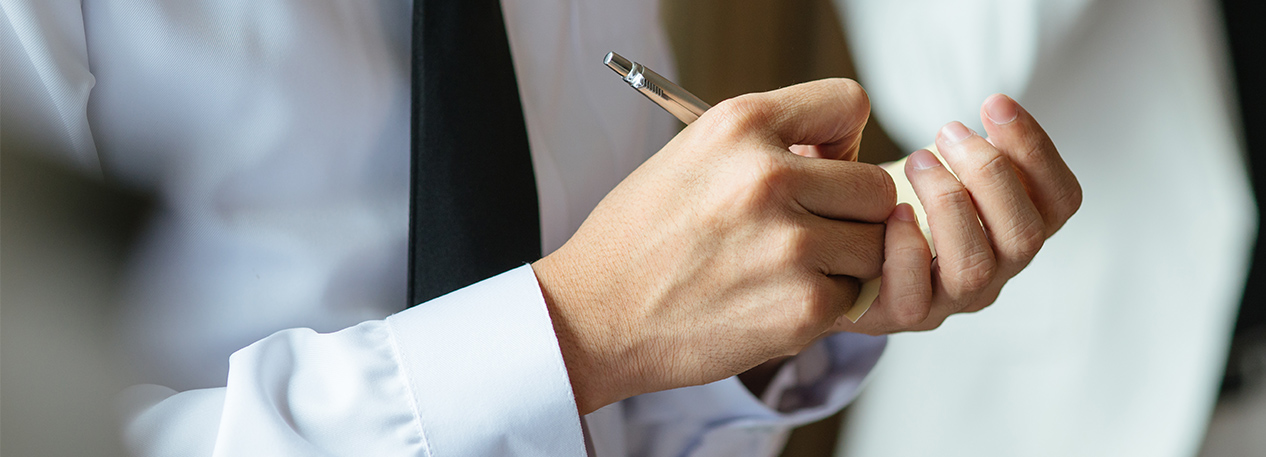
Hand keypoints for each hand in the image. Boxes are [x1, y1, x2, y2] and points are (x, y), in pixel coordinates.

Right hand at [532, 79, 894, 413]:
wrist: (595, 316)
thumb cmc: (638, 240)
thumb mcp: (692, 155)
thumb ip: (766, 143)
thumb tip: (836, 154)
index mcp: (739, 125)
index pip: (849, 104)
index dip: (842, 139)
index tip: (819, 165)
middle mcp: (767, 175)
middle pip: (875, 186)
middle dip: (850, 211)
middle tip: (809, 229)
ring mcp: (789, 243)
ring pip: (875, 244)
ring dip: (843, 261)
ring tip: (789, 267)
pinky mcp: (802, 304)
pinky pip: (853, 295)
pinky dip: (822, 304)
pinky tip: (771, 300)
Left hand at [833, 94, 1081, 334]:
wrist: (825, 260)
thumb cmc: (883, 202)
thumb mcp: (925, 166)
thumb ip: (961, 145)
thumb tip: (992, 105)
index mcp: (1009, 232)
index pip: (1060, 202)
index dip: (1038, 150)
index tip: (995, 103)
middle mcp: (990, 273)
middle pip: (1026, 236)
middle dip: (992, 173)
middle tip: (947, 131)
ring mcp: (945, 301)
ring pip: (976, 268)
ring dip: (950, 204)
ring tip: (916, 161)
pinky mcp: (895, 316)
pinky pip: (915, 298)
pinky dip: (907, 250)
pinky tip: (891, 212)